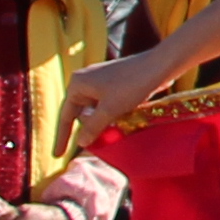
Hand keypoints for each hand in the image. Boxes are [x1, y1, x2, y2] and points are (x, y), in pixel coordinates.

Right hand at [62, 46, 178, 151]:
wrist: (161, 65)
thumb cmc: (132, 85)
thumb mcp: (109, 110)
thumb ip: (92, 128)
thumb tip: (80, 143)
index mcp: (78, 84)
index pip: (66, 116)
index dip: (62, 137)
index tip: (58, 155)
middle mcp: (86, 79)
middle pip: (80, 112)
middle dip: (85, 128)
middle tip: (90, 144)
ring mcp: (101, 79)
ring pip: (95, 109)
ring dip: (100, 122)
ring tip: (105, 136)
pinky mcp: (116, 81)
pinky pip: (107, 103)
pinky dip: (110, 115)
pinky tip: (117, 124)